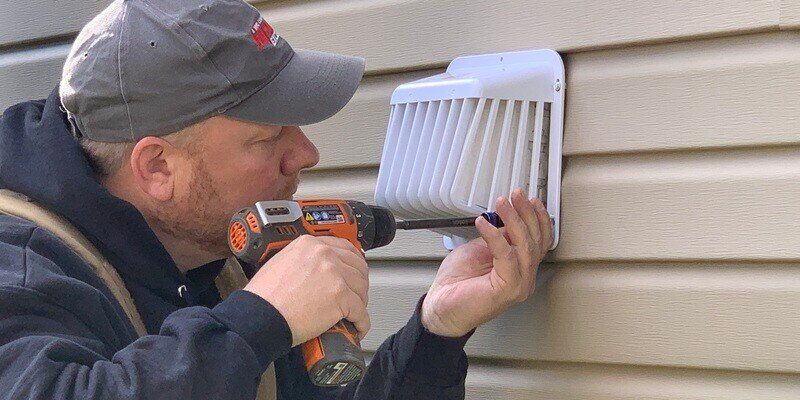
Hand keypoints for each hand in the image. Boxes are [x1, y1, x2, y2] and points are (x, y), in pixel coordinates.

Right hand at [244, 235, 369, 346]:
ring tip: (355, 313)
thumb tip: (314, 271)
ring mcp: (334, 274)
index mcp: (310, 244)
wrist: (259, 315)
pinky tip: (358, 327)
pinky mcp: (340, 296)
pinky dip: (362, 322)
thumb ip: (302, 260)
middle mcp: (324, 254)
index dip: (354, 263)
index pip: (345, 248)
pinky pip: (360, 311)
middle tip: (356, 295)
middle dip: (359, 283)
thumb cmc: (264, 297)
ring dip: (361, 302)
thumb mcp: (281, 262)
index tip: (355, 271)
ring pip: (361, 288)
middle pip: (357, 267)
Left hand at [421, 189, 551, 336]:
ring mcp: (518, 285)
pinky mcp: (507, 289)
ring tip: (502, 203)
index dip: (538, 218)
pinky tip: (483, 223)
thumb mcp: (480, 249)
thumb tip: (506, 219)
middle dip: (527, 213)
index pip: (540, 241)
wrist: (441, 308)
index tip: (530, 199)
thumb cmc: (458, 283)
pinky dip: (495, 237)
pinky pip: (507, 256)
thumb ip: (497, 237)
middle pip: (536, 241)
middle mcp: (524, 278)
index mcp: (521, 269)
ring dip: (514, 220)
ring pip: (525, 246)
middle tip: (516, 195)